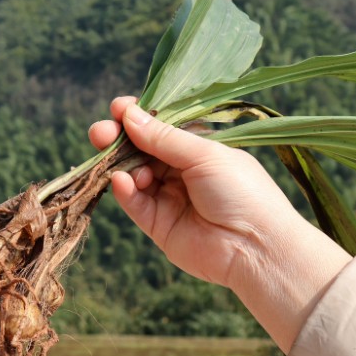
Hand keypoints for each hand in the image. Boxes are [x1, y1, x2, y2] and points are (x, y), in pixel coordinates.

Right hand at [90, 97, 351, 349]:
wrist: (255, 247)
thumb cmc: (242, 191)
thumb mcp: (204, 154)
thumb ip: (163, 137)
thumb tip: (129, 114)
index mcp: (199, 149)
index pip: (162, 127)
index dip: (139, 117)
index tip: (118, 108)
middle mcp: (182, 172)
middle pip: (141, 150)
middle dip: (119, 139)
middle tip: (100, 133)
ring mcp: (169, 198)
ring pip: (134, 175)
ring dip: (120, 164)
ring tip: (113, 159)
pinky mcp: (159, 225)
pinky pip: (135, 203)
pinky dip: (125, 190)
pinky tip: (121, 180)